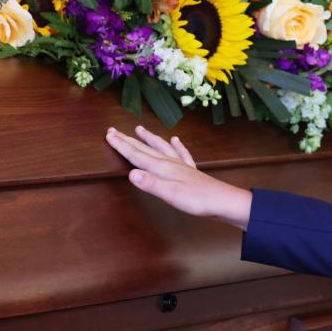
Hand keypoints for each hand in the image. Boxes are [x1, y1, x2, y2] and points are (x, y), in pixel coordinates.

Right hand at [105, 125, 251, 228]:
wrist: (222, 201)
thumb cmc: (196, 200)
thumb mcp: (170, 195)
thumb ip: (151, 184)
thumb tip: (130, 173)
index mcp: (163, 168)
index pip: (137, 155)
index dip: (122, 146)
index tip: (108, 135)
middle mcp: (171, 163)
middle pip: (146, 149)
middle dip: (129, 140)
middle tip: (114, 130)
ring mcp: (182, 165)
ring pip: (162, 147)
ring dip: (150, 138)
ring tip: (140, 129)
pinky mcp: (191, 171)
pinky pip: (182, 153)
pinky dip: (177, 145)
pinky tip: (176, 140)